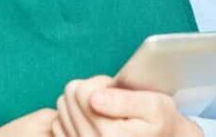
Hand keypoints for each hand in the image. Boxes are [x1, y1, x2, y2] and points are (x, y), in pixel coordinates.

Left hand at [53, 76, 202, 136]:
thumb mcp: (155, 107)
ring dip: (81, 104)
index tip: (117, 91)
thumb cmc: (159, 124)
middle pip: (69, 97)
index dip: (100, 83)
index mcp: (109, 135)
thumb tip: (94, 98)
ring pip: (61, 108)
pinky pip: (56, 124)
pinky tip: (92, 122)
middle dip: (90, 92)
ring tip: (105, 111)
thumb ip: (125, 100)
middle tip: (112, 101)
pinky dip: (72, 118)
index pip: (81, 91)